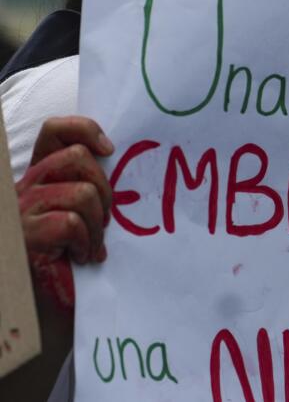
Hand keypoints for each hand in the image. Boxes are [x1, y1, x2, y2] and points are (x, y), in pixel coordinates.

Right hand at [16, 116, 114, 310]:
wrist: (39, 306)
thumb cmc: (68, 261)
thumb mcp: (82, 216)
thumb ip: (90, 188)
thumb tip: (121, 164)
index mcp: (40, 178)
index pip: (54, 131)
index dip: (84, 129)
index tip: (110, 150)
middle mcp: (25, 188)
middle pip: (76, 157)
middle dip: (104, 188)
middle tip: (105, 220)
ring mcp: (21, 210)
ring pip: (81, 192)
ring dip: (98, 223)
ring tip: (92, 245)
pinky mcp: (24, 236)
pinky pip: (70, 222)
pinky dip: (86, 242)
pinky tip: (82, 257)